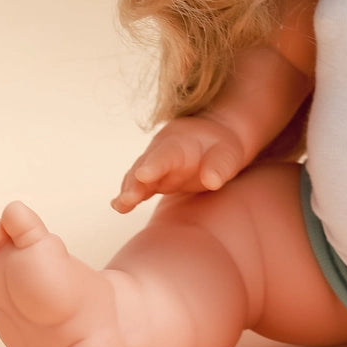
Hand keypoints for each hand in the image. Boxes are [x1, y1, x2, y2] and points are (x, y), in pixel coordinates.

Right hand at [111, 115, 247, 212]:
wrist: (213, 140)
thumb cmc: (222, 148)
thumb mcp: (228, 154)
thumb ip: (220, 166)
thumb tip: (212, 181)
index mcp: (180, 143)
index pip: (165, 154)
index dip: (154, 165)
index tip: (143, 175)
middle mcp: (161, 152)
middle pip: (144, 165)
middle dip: (135, 182)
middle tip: (127, 198)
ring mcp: (154, 166)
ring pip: (136, 177)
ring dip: (129, 191)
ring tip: (120, 206)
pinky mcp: (153, 180)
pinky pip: (139, 187)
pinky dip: (129, 197)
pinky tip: (118, 206)